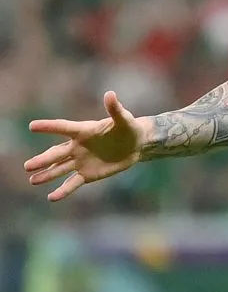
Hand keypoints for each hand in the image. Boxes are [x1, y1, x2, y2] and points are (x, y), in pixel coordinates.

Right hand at [24, 91, 143, 201]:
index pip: (63, 128)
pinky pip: (73, 183)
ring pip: (60, 169)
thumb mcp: (124, 118)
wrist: (136, 144)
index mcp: (84, 131)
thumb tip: (110, 94)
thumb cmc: (128, 127)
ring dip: (47, 175)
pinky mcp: (88, 174)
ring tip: (32, 180)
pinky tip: (51, 197)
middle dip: (43, 160)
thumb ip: (115, 109)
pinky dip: (63, 190)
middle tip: (27, 166)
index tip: (32, 126)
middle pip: (56, 153)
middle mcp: (77, 147)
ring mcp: (81, 161)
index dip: (49, 127)